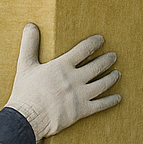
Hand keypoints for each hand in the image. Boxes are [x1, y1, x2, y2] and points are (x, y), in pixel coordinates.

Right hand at [4, 23, 121, 141]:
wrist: (28, 118)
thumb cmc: (26, 92)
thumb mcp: (25, 64)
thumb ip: (29, 44)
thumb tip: (30, 25)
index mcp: (63, 66)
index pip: (83, 49)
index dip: (94, 43)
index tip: (101, 40)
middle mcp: (75, 79)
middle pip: (97, 66)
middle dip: (107, 60)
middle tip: (113, 56)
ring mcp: (80, 95)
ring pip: (102, 84)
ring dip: (111, 77)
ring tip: (117, 73)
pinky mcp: (82, 110)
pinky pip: (101, 105)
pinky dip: (111, 101)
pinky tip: (118, 97)